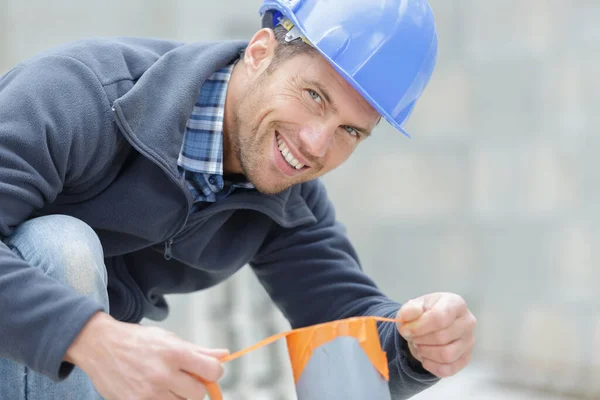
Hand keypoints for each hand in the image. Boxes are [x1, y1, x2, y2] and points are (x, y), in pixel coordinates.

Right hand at [65, 312, 227, 399]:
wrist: (100, 346)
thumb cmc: (138, 341)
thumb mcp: (169, 339)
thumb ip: (198, 350)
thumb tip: (225, 355)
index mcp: (175, 352)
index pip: (212, 371)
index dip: (214, 372)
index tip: (207, 371)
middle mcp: (163, 374)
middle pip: (198, 392)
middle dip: (195, 386)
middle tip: (183, 378)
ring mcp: (149, 392)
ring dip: (178, 396)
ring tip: (166, 383)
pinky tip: (155, 391)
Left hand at [396, 292, 475, 377]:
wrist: (431, 324)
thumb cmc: (424, 312)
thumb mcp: (413, 306)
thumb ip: (409, 310)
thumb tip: (408, 315)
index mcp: (456, 303)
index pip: (440, 318)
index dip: (419, 327)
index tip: (405, 330)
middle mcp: (467, 322)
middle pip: (442, 337)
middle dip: (420, 340)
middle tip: (412, 337)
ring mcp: (469, 341)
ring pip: (446, 355)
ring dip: (426, 353)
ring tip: (419, 345)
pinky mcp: (466, 358)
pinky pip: (448, 369)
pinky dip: (431, 366)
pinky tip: (425, 357)